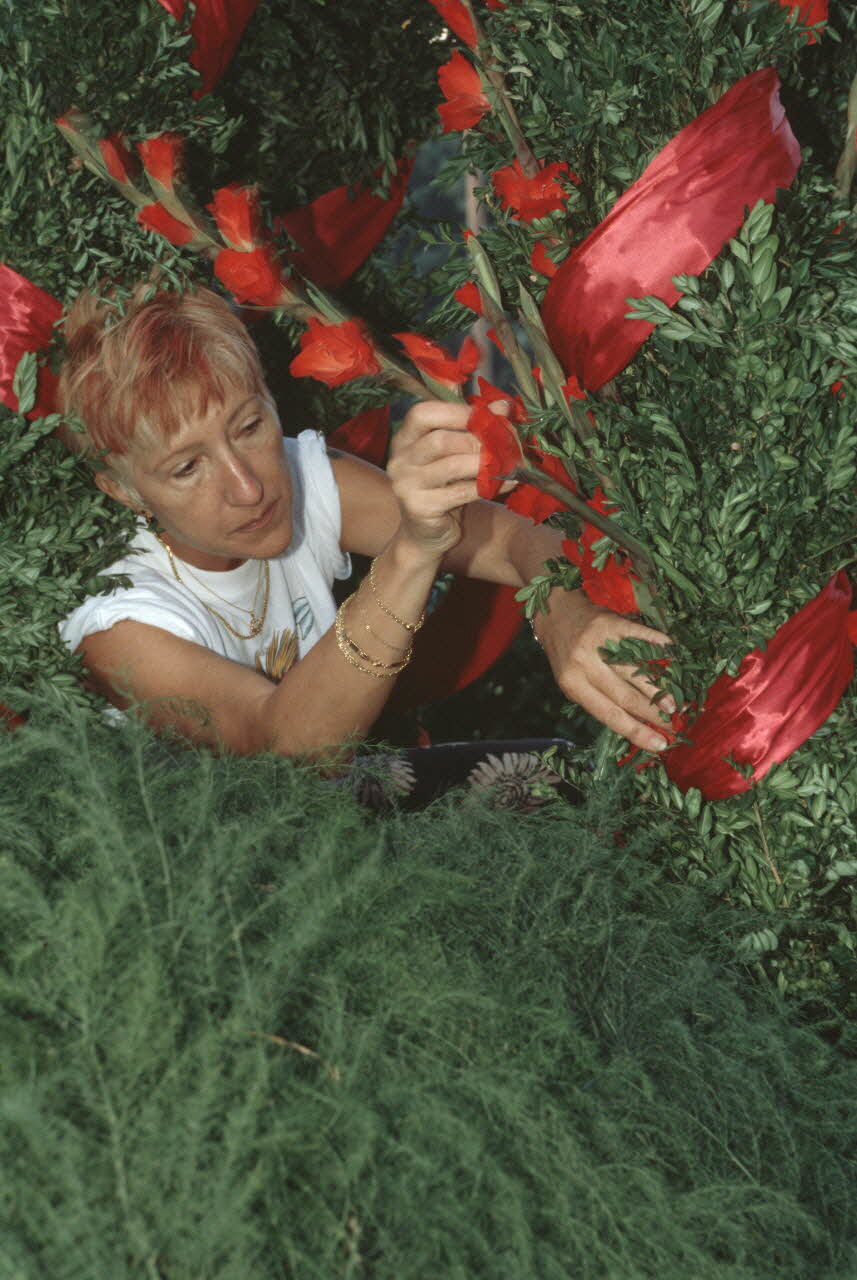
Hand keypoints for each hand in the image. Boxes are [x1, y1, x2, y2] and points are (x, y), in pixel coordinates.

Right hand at [387, 400, 512, 555]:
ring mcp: (406, 485)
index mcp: (405, 439)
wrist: (425, 535)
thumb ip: (471, 429)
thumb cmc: (443, 489)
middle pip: (440, 439)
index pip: (423, 413)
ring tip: (509, 463)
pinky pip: (460, 492)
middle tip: (506, 444)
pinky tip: (507, 482)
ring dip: (486, 463)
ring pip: (451, 466)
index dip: (457, 411)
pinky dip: (488, 486)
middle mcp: (400, 460)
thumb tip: (503, 406)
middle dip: (477, 440)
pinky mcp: (420, 508)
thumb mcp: (454, 455)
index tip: (489, 415)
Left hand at [533, 588, 673, 751]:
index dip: (636, 731)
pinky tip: (671, 650)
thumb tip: (636, 724)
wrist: (555, 614)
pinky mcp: (611, 622)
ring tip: (676, 704)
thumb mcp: (573, 683)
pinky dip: (656, 642)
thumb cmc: (566, 656)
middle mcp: (585, 664)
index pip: (609, 714)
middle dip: (653, 713)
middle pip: (626, 695)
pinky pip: (639, 635)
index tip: (659, 745)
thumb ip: (598, 700)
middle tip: (674, 724)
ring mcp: (598, 643)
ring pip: (636, 670)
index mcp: (573, 685)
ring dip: (659, 689)